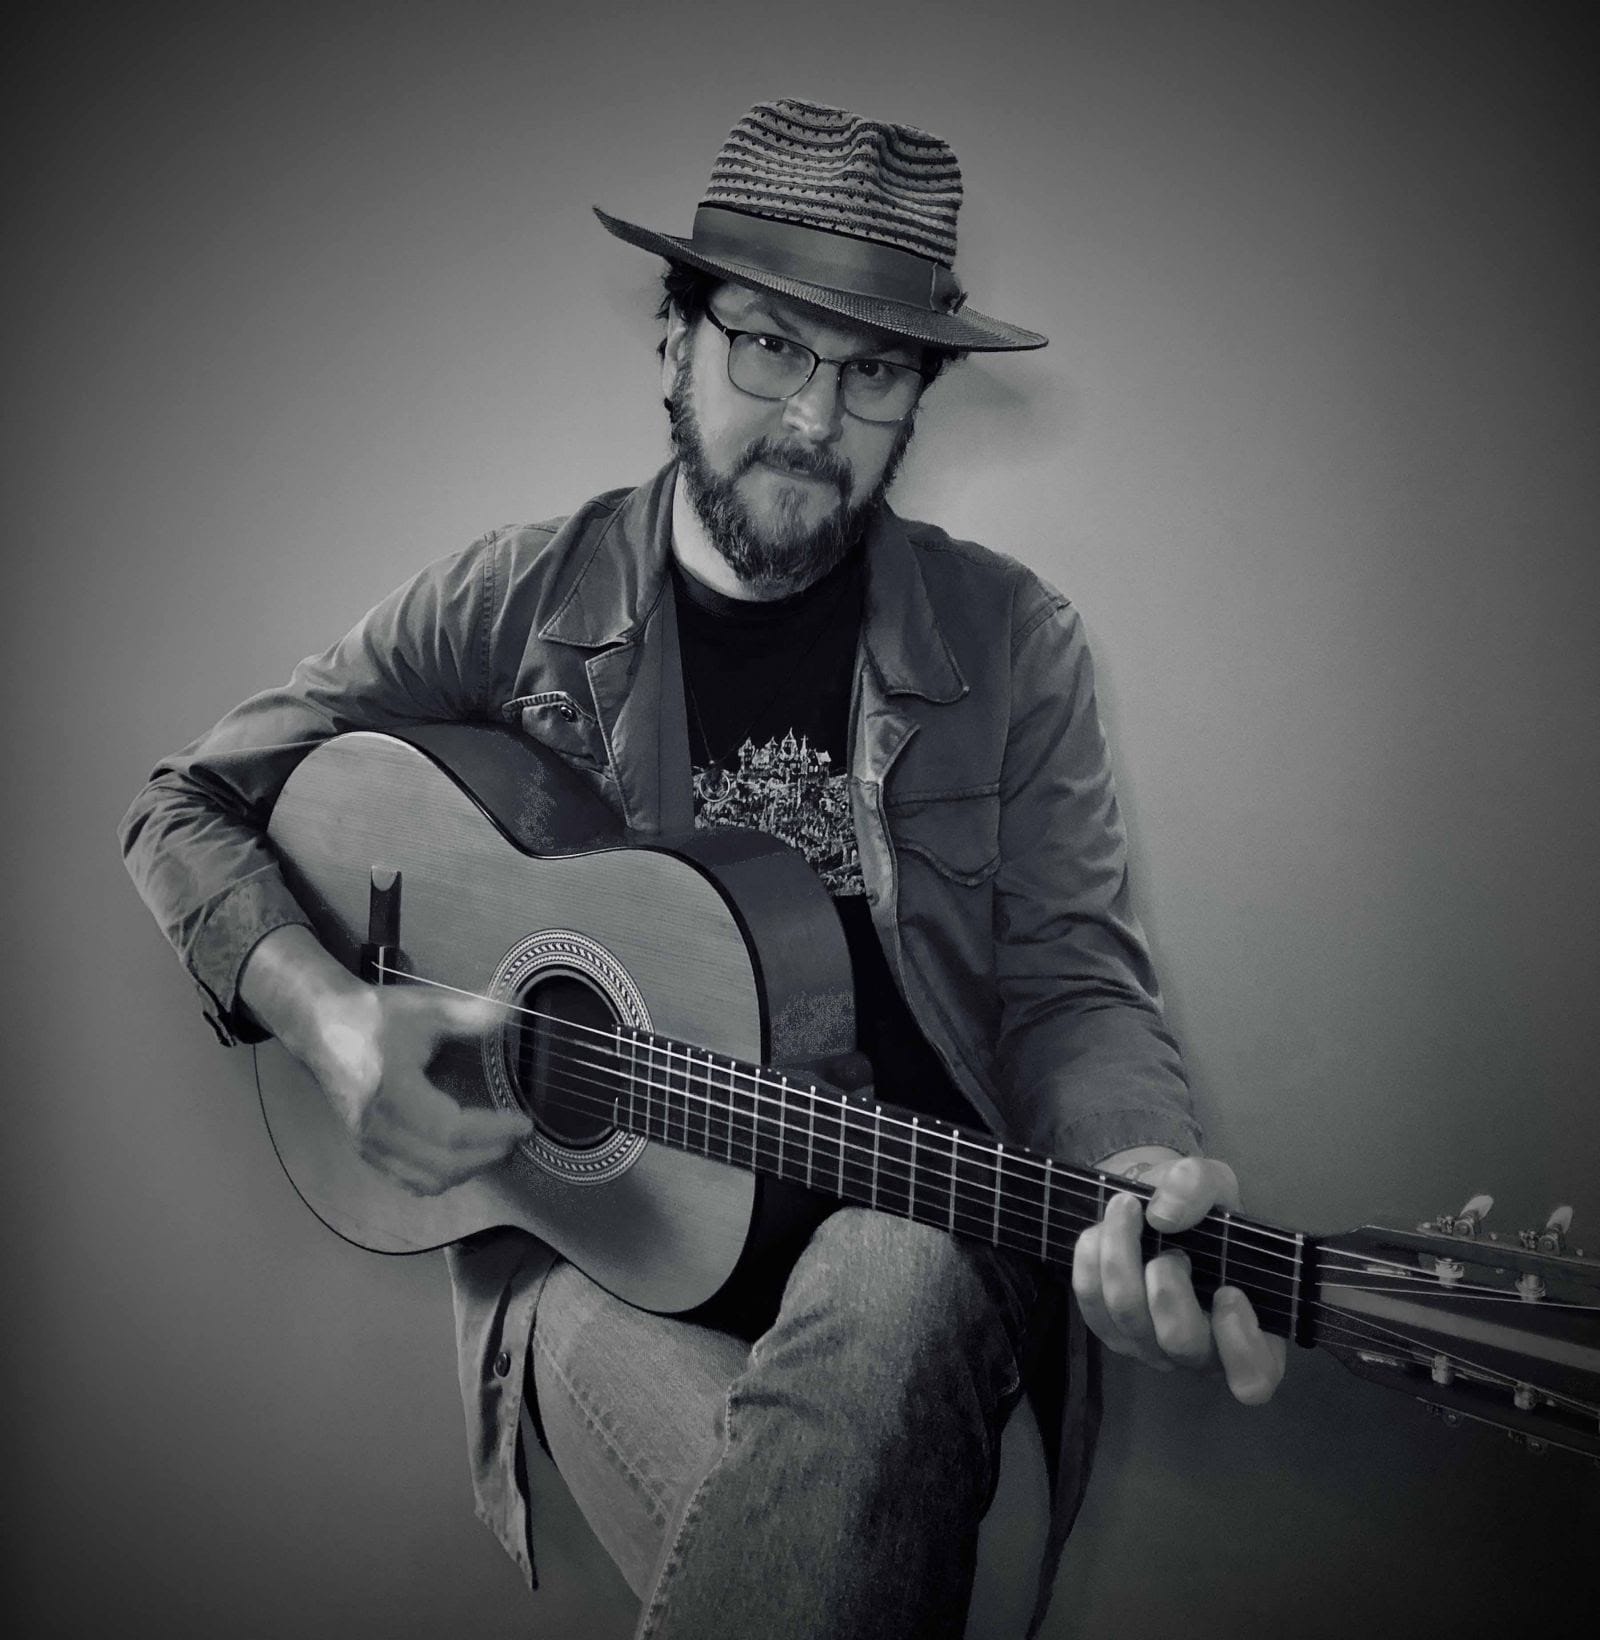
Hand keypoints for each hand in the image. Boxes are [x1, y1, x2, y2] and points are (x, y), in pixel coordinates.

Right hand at [310, 982, 532, 1195]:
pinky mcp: (365, 1149)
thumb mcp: (425, 1007)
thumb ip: (471, 1012)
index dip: (492, 1132)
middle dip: (487, 1154)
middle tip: (516, 1136)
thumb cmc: (376, 1017)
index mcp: (393, 1092)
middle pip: (442, 1163)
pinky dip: (441, 1178)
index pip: (450, 1130)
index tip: (523, 1123)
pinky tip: (463, 1160)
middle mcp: (377, 1127)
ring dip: (467, 1170)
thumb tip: (513, 1004)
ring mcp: (368, 1143)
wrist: (322, 1027)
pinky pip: (408, 1180)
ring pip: (426, 1179)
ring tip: (496, 1147)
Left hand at [1072, 1152, 1286, 1405]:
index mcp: (1249, 1330)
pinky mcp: (1110, 1330)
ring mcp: (1152, 1346)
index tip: (1229, 1291)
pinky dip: (1091, 1261)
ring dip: (1121, 1257)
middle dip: (1167, 1285)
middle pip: (1180, 1341)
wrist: (1152, 1207)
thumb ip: (1199, 1186)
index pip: (1254, 1376)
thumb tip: (1163, 1215)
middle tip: (1170, 1246)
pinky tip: (1101, 1230)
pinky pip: (1091, 1305)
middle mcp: (1201, 1350)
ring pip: (1129, 1319)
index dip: (1241, 1344)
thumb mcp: (1213, 1182)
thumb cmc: (1199, 1209)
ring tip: (1126, 1210)